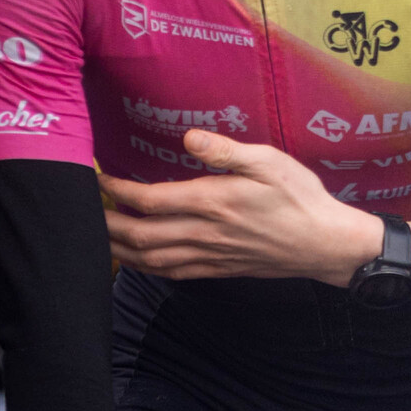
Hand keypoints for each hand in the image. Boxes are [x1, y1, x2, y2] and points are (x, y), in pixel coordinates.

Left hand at [104, 132, 400, 287]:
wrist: (324, 243)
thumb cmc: (300, 197)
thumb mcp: (271, 162)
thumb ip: (226, 150)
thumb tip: (188, 137)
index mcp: (213, 202)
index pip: (149, 200)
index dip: (118, 190)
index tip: (101, 176)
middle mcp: (204, 233)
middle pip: (139, 236)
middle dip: (107, 224)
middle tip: (86, 209)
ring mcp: (209, 256)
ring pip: (149, 260)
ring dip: (119, 249)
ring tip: (100, 235)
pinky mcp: (217, 270)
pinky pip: (170, 273)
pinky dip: (144, 267)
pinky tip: (137, 259)